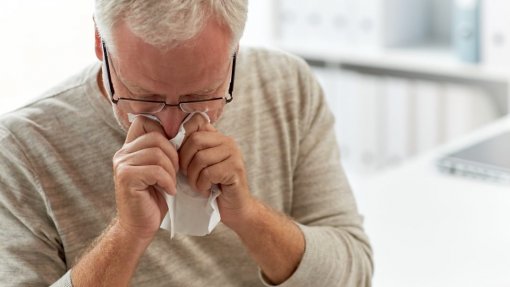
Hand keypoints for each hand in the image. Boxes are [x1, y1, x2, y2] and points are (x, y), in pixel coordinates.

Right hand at [112, 116, 178, 239]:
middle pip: (156, 137)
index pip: (144, 121)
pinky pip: (156, 170)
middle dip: (173, 155)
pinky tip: (168, 191)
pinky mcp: (126, 178)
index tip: (173, 152)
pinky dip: (167, 181)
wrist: (139, 226)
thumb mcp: (159, 170)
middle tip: (176, 173)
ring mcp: (122, 165)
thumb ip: (162, 151)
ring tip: (170, 183)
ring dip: (171, 170)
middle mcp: (122, 153)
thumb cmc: (153, 198)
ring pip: (158, 154)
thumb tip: (183, 132)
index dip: (163, 132)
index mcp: (129, 148)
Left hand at [179, 114, 254, 227]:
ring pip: (201, 158)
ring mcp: (234, 154)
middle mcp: (227, 141)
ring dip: (193, 177)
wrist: (233, 207)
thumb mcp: (198, 164)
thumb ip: (189, 150)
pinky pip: (209, 173)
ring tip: (198, 185)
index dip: (182, 137)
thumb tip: (167, 139)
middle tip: (187, 175)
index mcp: (217, 137)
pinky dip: (202, 185)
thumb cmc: (212, 186)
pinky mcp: (235, 169)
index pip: (196, 121)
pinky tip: (207, 190)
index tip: (179, 156)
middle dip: (185, 161)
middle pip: (195, 140)